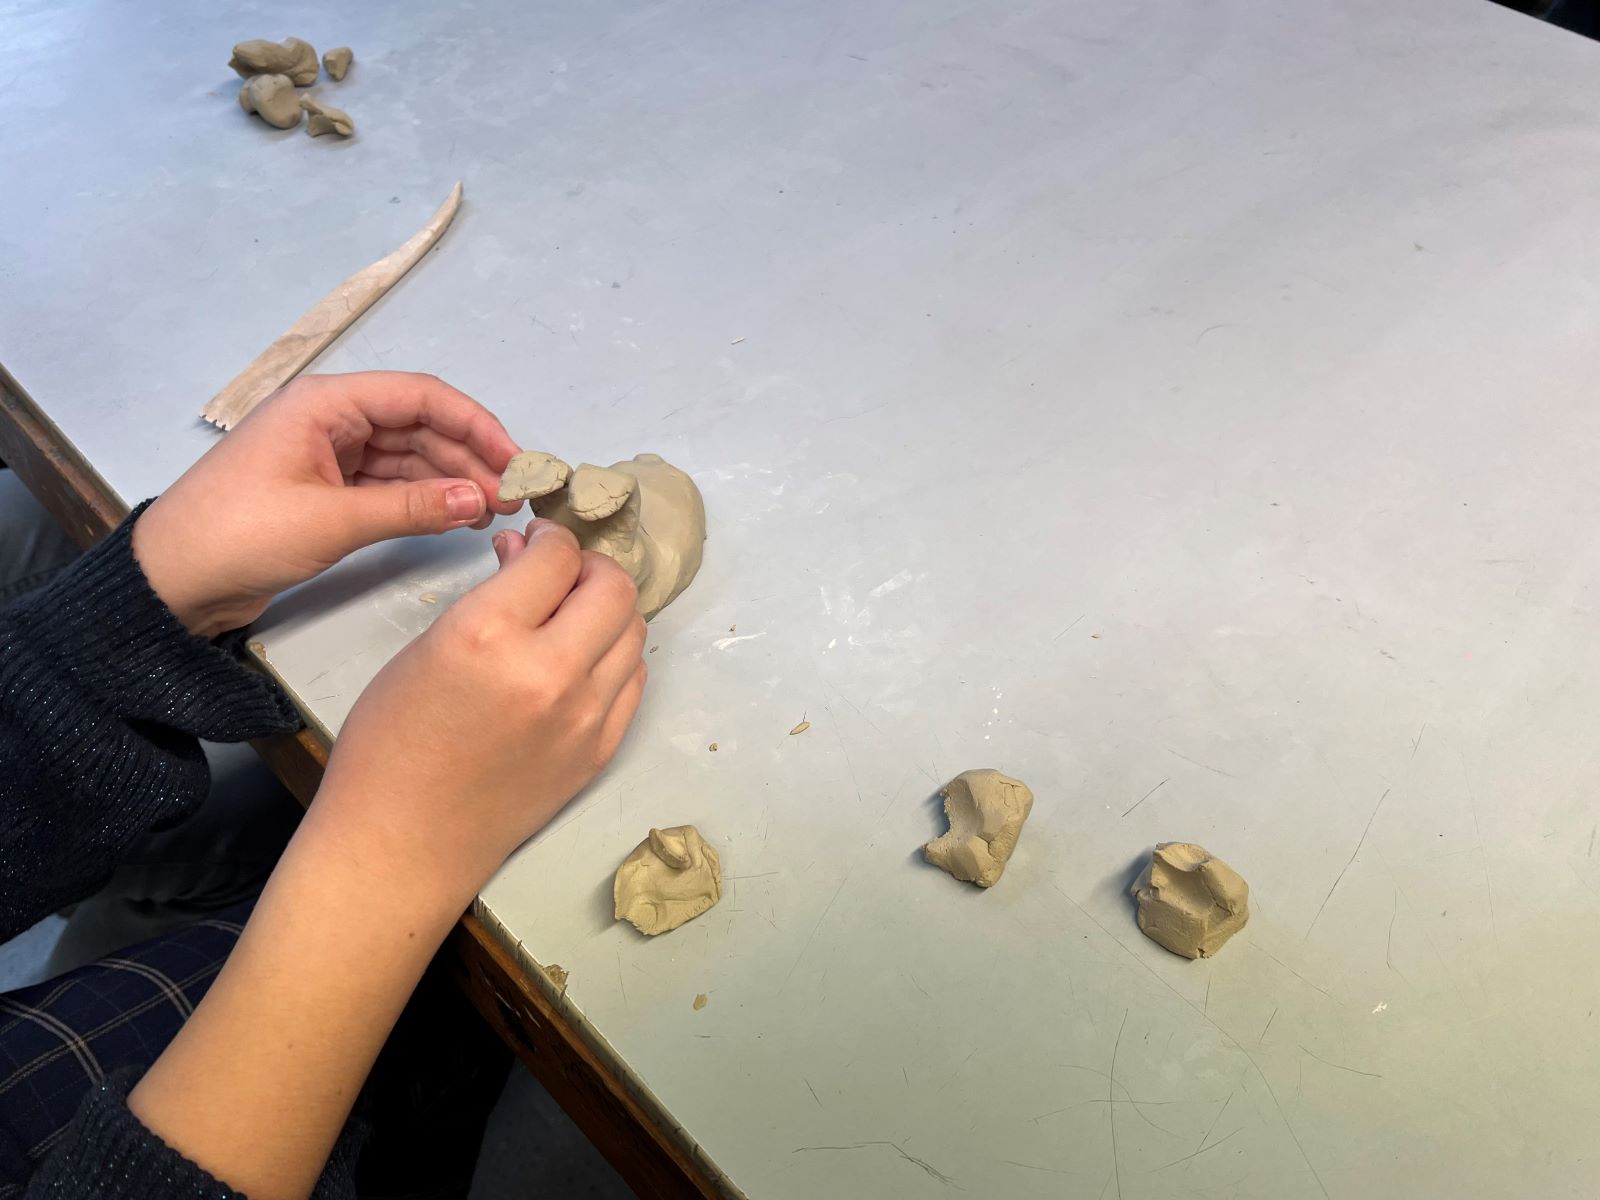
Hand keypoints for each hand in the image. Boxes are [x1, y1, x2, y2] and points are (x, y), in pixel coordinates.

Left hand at [132, 371, 523, 637]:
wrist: (171, 583)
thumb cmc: (237, 535)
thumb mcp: (332, 520)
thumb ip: (412, 507)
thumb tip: (480, 498)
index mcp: (325, 402)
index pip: (420, 396)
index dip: (476, 425)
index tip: (517, 462)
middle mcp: (333, 419)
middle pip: (421, 426)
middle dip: (471, 458)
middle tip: (515, 498)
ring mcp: (332, 455)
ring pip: (411, 456)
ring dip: (454, 481)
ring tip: (496, 513)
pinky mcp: (330, 490)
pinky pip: (393, 484)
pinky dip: (427, 499)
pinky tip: (459, 518)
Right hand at [312, 518, 648, 897]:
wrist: (403, 842)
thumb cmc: (391, 743)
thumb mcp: (425, 648)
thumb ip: (488, 595)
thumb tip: (525, 552)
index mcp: (490, 636)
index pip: (557, 555)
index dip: (548, 537)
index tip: (535, 540)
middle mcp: (550, 672)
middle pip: (613, 587)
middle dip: (587, 566)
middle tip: (558, 573)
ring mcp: (584, 716)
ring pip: (633, 630)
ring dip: (607, 610)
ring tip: (570, 615)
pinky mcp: (600, 751)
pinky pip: (633, 680)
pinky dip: (614, 657)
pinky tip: (581, 659)